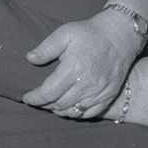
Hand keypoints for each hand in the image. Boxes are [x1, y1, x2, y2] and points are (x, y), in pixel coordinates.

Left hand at [22, 10, 140, 116]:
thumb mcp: (65, 33)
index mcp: (74, 69)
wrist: (120, 36)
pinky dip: (76, 114)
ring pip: (73, 111)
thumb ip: (46, 47)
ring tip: (51, 104)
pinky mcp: (109, 95)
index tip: (27, 97)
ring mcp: (100, 92)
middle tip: (38, 100)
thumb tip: (30, 58)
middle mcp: (87, 84)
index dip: (34, 98)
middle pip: (59, 104)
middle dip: (44, 104)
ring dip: (59, 110)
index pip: (48, 93)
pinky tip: (70, 107)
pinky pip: (89, 113)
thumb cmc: (90, 33)